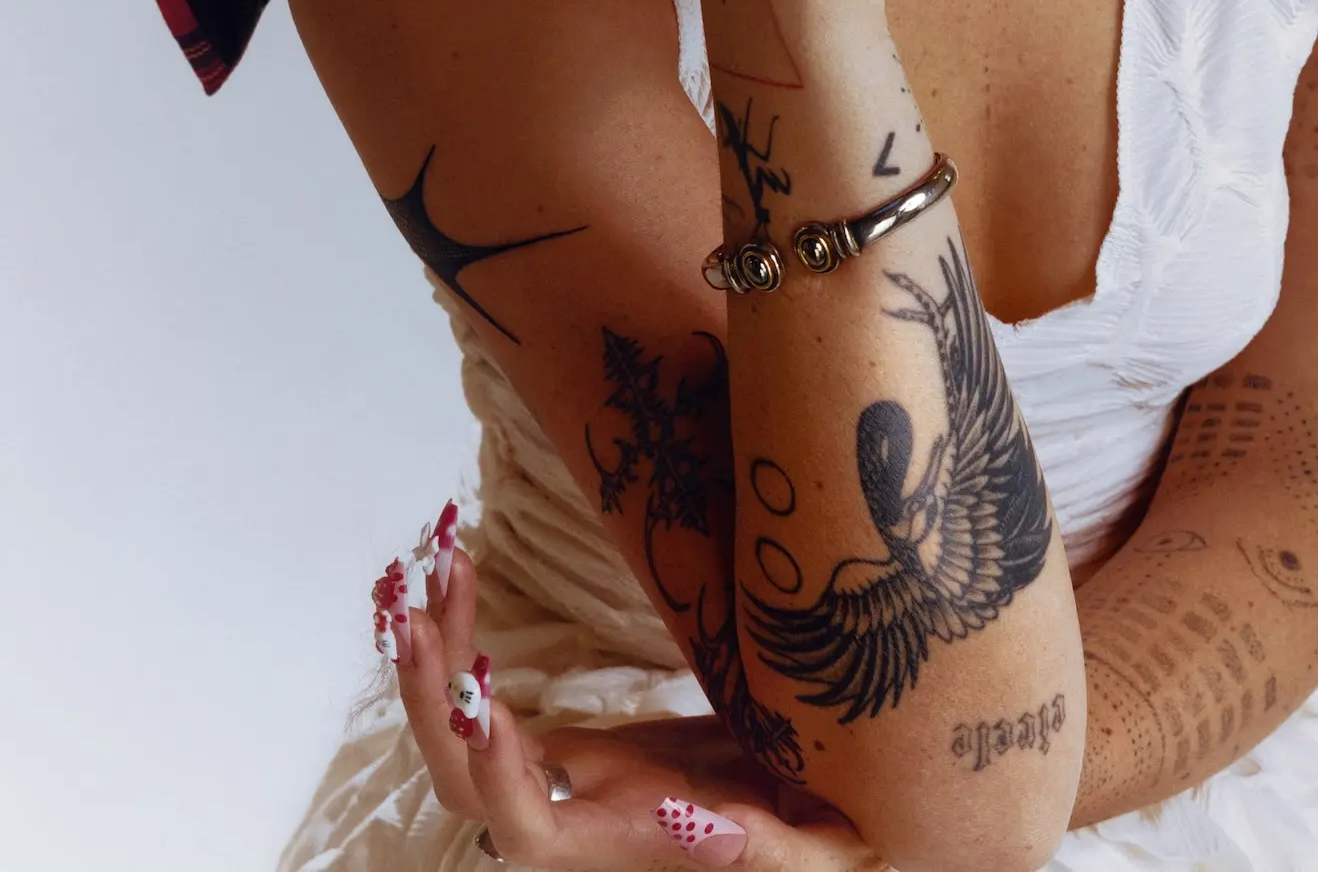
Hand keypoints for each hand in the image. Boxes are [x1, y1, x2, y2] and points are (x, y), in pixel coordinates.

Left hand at [396, 545, 884, 869]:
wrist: (802, 815)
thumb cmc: (811, 836)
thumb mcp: (808, 844)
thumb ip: (764, 847)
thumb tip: (709, 828)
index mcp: (612, 844)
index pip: (529, 830)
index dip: (500, 779)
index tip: (488, 706)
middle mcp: (569, 816)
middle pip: (463, 779)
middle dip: (433, 697)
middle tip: (414, 613)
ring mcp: (558, 776)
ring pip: (464, 730)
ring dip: (440, 652)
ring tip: (438, 565)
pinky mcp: (565, 744)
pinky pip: (491, 697)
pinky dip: (468, 636)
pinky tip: (465, 575)